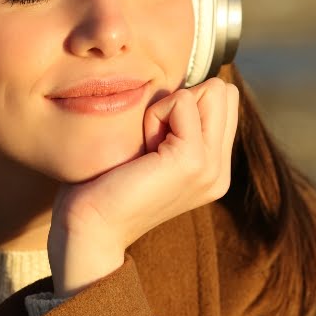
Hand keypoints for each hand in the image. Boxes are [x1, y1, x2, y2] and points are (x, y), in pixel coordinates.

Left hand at [48, 77, 239, 295]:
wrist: (91, 227)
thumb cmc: (107, 185)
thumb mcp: (156, 152)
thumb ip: (180, 127)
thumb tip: (188, 88)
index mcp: (215, 169)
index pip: (224, 101)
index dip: (184, 106)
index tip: (155, 141)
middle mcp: (220, 170)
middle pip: (223, 92)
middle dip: (181, 103)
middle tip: (151, 141)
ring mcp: (212, 167)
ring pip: (211, 92)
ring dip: (168, 109)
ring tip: (148, 147)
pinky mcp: (193, 160)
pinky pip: (183, 101)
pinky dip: (155, 115)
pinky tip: (142, 150)